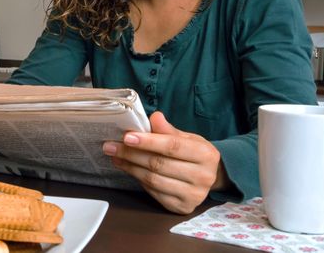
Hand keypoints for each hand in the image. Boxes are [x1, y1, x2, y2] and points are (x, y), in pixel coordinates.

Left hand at [102, 111, 229, 213]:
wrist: (212, 177)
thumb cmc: (195, 154)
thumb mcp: (188, 138)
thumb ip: (169, 130)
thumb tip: (154, 117)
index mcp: (206, 155)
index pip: (172, 147)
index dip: (148, 142)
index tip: (126, 137)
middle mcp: (202, 177)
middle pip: (159, 164)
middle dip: (131, 154)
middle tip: (111, 146)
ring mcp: (193, 195)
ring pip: (153, 180)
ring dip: (130, 167)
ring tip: (116, 157)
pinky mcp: (182, 207)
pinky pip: (154, 192)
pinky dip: (139, 180)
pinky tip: (129, 169)